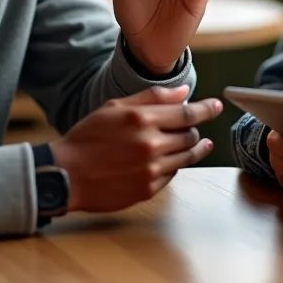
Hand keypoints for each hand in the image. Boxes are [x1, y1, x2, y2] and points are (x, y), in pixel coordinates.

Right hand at [54, 85, 222, 212]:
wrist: (65, 175)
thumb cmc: (87, 137)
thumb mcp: (115, 107)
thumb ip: (152, 98)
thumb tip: (184, 93)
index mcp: (142, 120)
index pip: (188, 114)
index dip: (206, 109)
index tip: (217, 106)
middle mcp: (150, 145)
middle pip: (190, 136)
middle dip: (193, 129)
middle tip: (190, 126)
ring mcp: (151, 169)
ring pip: (186, 157)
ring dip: (192, 148)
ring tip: (196, 144)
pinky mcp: (148, 189)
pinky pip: (172, 174)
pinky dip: (173, 165)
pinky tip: (166, 160)